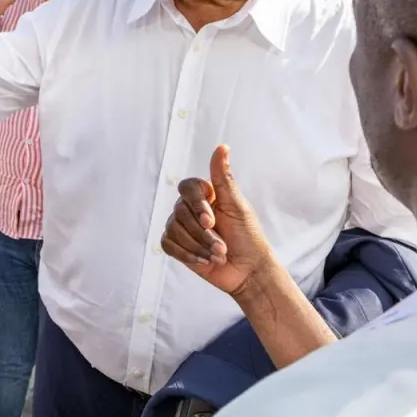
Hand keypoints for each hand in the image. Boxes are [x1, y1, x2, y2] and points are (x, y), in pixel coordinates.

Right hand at [161, 144, 273, 296]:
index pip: (187, 187)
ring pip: (174, 230)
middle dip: (202, 233)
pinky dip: (187, 254)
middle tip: (222, 246)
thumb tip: (222, 146)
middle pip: (180, 212)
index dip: (197, 204)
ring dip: (198, 246)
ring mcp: (181, 226)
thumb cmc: (247, 235)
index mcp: (205, 194)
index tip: (211, 220)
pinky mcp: (176, 245)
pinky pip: (168, 244)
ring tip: (218, 254)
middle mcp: (190, 208)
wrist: (248, 270)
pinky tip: (203, 260)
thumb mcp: (237, 205)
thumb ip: (224, 177)